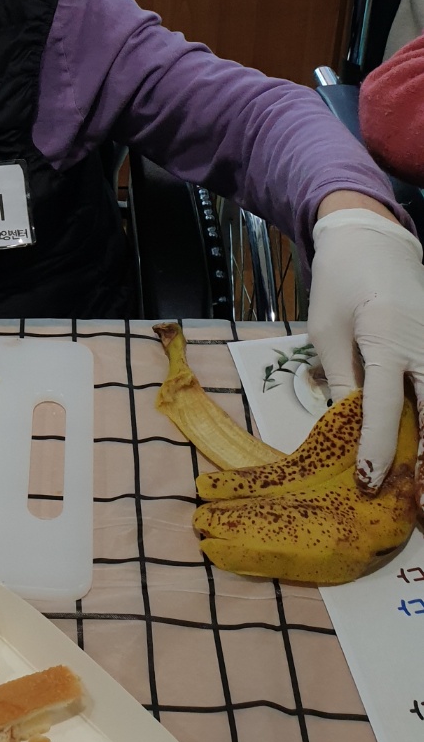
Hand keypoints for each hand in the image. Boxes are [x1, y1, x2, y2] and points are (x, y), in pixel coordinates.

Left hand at [308, 208, 423, 488]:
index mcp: (388, 338)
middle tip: (420, 502)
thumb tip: (344, 425)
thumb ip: (341, 376)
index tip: (368, 480)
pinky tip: (422, 450)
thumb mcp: (326, 328)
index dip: (376, 445)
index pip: (384, 404)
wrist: (372, 239)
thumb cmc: (340, 282)